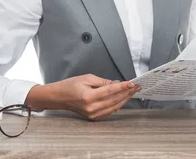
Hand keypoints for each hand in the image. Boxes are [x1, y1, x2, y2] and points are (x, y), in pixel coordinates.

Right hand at [25, 74, 140, 120]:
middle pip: (114, 100)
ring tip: (132, 91)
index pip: (110, 91)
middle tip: (136, 86)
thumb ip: (103, 82)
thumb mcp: (87, 78)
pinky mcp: (93, 117)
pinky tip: (123, 98)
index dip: (123, 87)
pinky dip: (117, 104)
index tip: (132, 83)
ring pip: (114, 107)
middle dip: (127, 92)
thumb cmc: (70, 86)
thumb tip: (116, 83)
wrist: (58, 97)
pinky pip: (109, 111)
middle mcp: (91, 108)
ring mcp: (92, 114)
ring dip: (124, 99)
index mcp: (88, 96)